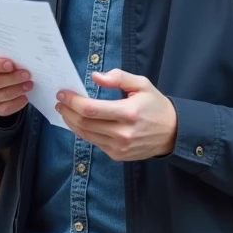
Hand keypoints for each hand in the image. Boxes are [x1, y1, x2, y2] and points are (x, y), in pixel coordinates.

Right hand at [0, 50, 32, 116]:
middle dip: (13, 78)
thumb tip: (20, 59)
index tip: (11, 65)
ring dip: (18, 90)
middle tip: (27, 74)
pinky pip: (6, 108)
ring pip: (2, 95)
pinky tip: (25, 96)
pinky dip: (18, 102)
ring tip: (29, 84)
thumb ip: (4, 55)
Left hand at [55, 69, 177, 159]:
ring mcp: (119, 147)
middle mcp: (123, 133)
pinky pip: (93, 142)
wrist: (172, 133)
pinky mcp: (117, 155)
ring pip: (85, 135)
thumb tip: (95, 76)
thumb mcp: (141, 84)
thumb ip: (118, 77)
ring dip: (71, 121)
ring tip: (65, 110)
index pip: (91, 109)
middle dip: (67, 111)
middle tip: (60, 101)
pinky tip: (79, 121)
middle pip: (84, 123)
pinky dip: (83, 131)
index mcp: (129, 112)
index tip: (62, 93)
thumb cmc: (155, 105)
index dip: (73, 101)